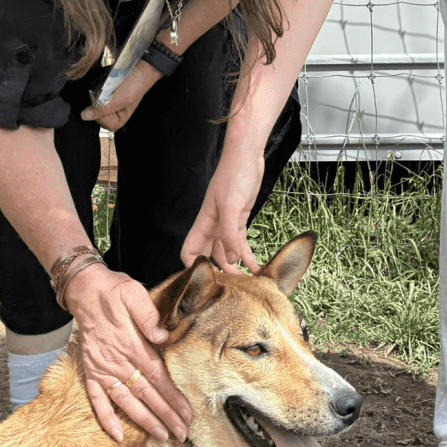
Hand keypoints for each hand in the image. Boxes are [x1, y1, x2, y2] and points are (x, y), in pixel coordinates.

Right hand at [65, 261, 191, 442]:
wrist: (84, 290)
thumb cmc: (114, 291)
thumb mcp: (134, 294)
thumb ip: (149, 316)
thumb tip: (163, 336)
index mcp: (131, 344)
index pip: (157, 377)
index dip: (173, 397)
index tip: (187, 413)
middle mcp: (117, 361)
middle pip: (146, 394)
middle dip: (165, 415)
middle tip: (182, 433)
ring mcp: (102, 369)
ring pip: (125, 401)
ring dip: (143, 420)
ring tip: (161, 435)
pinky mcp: (90, 371)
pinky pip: (96, 399)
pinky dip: (106, 418)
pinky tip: (117, 435)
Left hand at [81, 60, 161, 132]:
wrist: (138, 68)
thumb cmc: (134, 86)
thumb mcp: (119, 99)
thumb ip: (102, 109)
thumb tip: (84, 116)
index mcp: (118, 120)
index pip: (102, 122)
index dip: (101, 112)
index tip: (107, 100)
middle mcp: (110, 114)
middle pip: (94, 113)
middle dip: (98, 102)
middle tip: (109, 92)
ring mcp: (105, 104)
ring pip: (91, 103)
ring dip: (96, 94)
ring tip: (107, 87)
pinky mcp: (102, 94)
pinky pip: (92, 94)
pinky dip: (96, 88)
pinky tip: (104, 84)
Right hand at [181, 141, 265, 273]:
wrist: (247, 156)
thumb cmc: (234, 174)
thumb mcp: (231, 205)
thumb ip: (229, 234)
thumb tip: (230, 259)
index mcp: (204, 223)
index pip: (190, 252)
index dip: (193, 268)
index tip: (206, 284)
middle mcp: (213, 226)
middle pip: (209, 257)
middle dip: (218, 273)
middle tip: (232, 290)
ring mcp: (226, 224)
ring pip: (226, 252)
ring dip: (235, 267)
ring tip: (247, 284)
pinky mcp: (240, 220)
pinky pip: (241, 243)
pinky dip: (248, 256)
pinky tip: (257, 268)